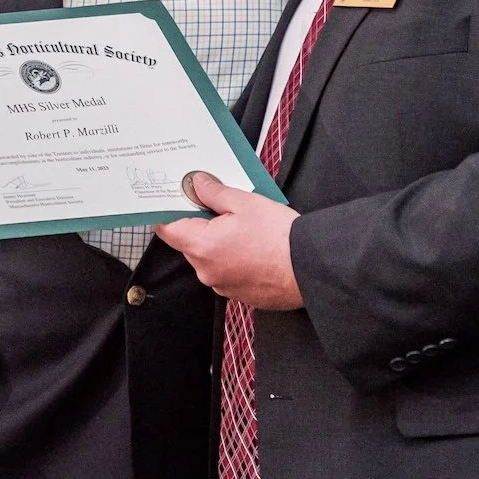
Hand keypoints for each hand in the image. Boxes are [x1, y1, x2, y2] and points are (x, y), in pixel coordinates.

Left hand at [155, 172, 303, 309]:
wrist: (310, 269)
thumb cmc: (279, 236)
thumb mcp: (245, 203)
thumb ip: (214, 193)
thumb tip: (197, 184)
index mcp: (202, 247)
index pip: (168, 229)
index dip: (170, 211)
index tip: (179, 199)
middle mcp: (206, 271)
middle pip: (189, 243)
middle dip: (201, 224)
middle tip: (223, 207)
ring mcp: (222, 286)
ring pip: (209, 258)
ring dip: (219, 242)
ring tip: (245, 228)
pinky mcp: (239, 294)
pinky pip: (227, 271)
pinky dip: (234, 259)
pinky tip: (254, 248)